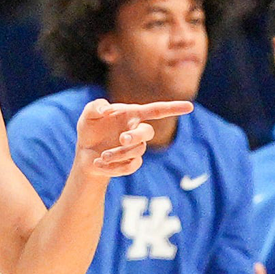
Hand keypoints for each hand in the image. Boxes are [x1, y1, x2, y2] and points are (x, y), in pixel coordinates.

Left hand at [74, 99, 192, 176]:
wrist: (84, 152)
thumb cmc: (90, 129)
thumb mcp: (88, 115)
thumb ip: (94, 107)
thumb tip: (106, 110)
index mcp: (131, 115)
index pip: (155, 110)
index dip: (173, 108)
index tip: (190, 106)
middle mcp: (136, 131)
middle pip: (148, 133)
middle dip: (137, 136)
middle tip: (122, 138)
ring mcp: (135, 148)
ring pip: (136, 152)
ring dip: (118, 153)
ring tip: (102, 155)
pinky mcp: (130, 163)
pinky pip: (130, 166)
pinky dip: (113, 166)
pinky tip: (99, 163)